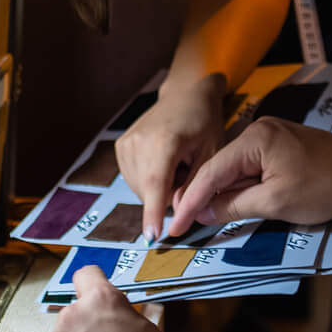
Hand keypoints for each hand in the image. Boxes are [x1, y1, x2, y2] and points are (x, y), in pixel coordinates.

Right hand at [115, 76, 227, 239]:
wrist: (186, 95)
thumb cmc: (204, 123)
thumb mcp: (211, 154)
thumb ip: (194, 186)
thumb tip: (178, 215)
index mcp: (164, 141)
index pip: (155, 184)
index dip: (153, 212)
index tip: (152, 237)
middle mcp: (138, 142)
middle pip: (147, 191)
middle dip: (166, 197)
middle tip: (187, 173)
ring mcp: (126, 144)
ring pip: (139, 188)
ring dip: (158, 189)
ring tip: (176, 165)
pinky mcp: (121, 147)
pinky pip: (134, 179)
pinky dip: (149, 181)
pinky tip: (163, 163)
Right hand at [168, 119, 331, 238]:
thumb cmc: (325, 187)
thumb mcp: (276, 203)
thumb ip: (234, 206)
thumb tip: (202, 212)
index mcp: (254, 138)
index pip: (210, 172)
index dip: (189, 201)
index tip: (174, 225)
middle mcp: (258, 131)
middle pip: (219, 168)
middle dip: (201, 197)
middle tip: (180, 224)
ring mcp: (270, 137)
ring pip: (234, 170)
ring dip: (221, 194)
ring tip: (200, 218)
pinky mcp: (281, 147)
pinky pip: (250, 169)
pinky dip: (240, 188)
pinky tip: (230, 204)